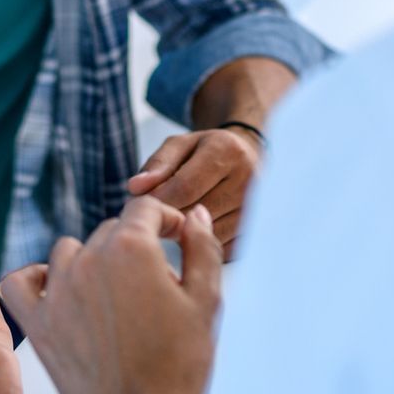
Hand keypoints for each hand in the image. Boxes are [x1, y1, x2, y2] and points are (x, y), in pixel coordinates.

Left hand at [0, 197, 219, 393]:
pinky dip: (35, 279)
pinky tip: (57, 290)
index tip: (176, 238)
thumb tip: (194, 214)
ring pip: (69, 250)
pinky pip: (20, 282)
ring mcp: (58, 292)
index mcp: (131, 249)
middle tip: (155, 284)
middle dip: (135, 246)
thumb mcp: (206, 301)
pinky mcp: (38, 324)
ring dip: (91, 262)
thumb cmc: (180, 366)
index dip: (165, 219)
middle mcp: (89, 260)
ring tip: (114, 294)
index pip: (145, 208)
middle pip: (110, 230)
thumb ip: (203, 248)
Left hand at [127, 127, 260, 255]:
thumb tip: (135, 187)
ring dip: (184, 235)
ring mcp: (257, 206)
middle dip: (168, 218)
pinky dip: (202, 245)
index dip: (157, 201)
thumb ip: (157, 164)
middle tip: (150, 220)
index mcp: (226, 150)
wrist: (248, 158)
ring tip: (171, 226)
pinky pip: (221, 247)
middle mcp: (248, 177)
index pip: (185, 186)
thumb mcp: (180, 146)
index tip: (137, 207)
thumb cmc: (207, 152)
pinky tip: (192, 235)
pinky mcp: (257, 229)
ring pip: (208, 234)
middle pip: (196, 212)